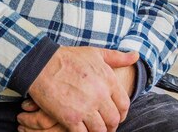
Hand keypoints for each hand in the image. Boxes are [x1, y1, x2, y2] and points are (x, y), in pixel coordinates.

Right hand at [22, 47, 137, 131]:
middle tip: (106, 127)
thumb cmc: (68, 58)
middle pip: (114, 120)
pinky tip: (82, 131)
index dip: (122, 113)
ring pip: (101, 130)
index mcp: (108, 80)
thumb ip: (118, 57)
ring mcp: (86, 108)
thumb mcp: (95, 53)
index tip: (117, 115)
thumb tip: (135, 55)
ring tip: (95, 130)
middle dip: (112, 126)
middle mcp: (100, 95)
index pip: (124, 104)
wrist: (42, 64)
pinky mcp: (70, 118)